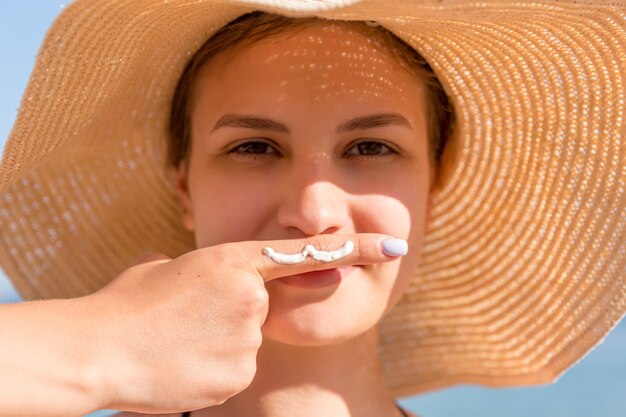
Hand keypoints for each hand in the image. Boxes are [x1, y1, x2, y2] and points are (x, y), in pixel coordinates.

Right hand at [85, 233, 402, 413]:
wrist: (97, 351)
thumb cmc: (125, 304)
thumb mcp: (166, 270)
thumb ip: (206, 272)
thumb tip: (216, 279)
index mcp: (232, 261)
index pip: (307, 251)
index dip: (356, 246)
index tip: (393, 245)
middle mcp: (250, 297)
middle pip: (263, 309)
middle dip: (235, 314)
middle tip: (189, 320)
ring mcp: (247, 338)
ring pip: (247, 342)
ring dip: (219, 344)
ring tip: (178, 343)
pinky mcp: (238, 374)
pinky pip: (235, 369)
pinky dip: (213, 368)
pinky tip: (182, 365)